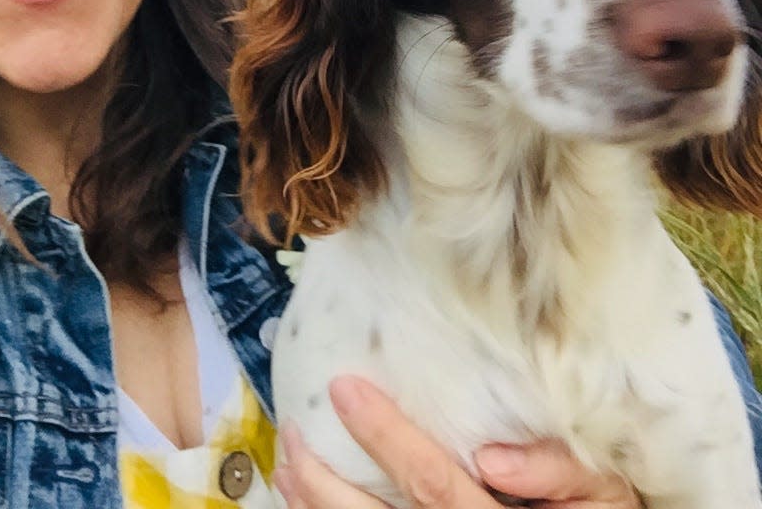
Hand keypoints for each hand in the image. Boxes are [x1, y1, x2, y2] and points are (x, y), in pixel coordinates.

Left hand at [273, 376, 640, 508]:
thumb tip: (490, 455)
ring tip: (286, 463)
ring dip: (315, 507)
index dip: (386, 439)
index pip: (433, 483)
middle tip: (292, 431)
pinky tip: (303, 499)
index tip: (345, 389)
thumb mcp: (601, 493)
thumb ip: (555, 471)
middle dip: (326, 480)